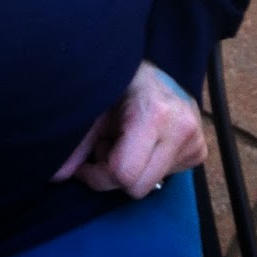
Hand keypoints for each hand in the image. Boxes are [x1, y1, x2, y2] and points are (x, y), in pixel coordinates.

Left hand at [53, 61, 206, 197]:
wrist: (154, 69)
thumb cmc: (120, 82)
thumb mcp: (96, 108)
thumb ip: (78, 143)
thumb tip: (56, 177)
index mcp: (155, 114)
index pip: (124, 174)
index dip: (98, 175)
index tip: (88, 160)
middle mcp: (182, 129)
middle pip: (138, 187)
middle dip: (115, 175)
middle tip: (108, 145)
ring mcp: (196, 141)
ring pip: (152, 185)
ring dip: (132, 169)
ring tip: (127, 139)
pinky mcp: (200, 150)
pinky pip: (167, 177)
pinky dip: (149, 165)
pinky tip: (145, 141)